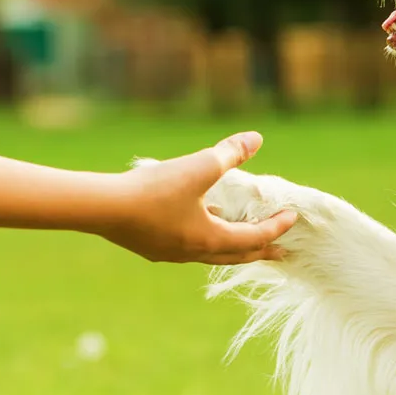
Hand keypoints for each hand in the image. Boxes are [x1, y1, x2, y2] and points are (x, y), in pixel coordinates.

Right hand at [100, 132, 297, 264]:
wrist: (102, 208)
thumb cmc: (154, 190)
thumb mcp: (199, 166)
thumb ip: (229, 153)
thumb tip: (256, 139)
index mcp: (210, 239)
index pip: (254, 238)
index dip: (276, 227)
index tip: (292, 218)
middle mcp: (193, 253)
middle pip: (236, 256)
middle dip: (260, 251)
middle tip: (280, 253)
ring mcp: (170, 254)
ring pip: (210, 253)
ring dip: (230, 244)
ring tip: (241, 234)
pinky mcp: (151, 247)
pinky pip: (188, 245)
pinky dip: (203, 236)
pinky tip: (198, 220)